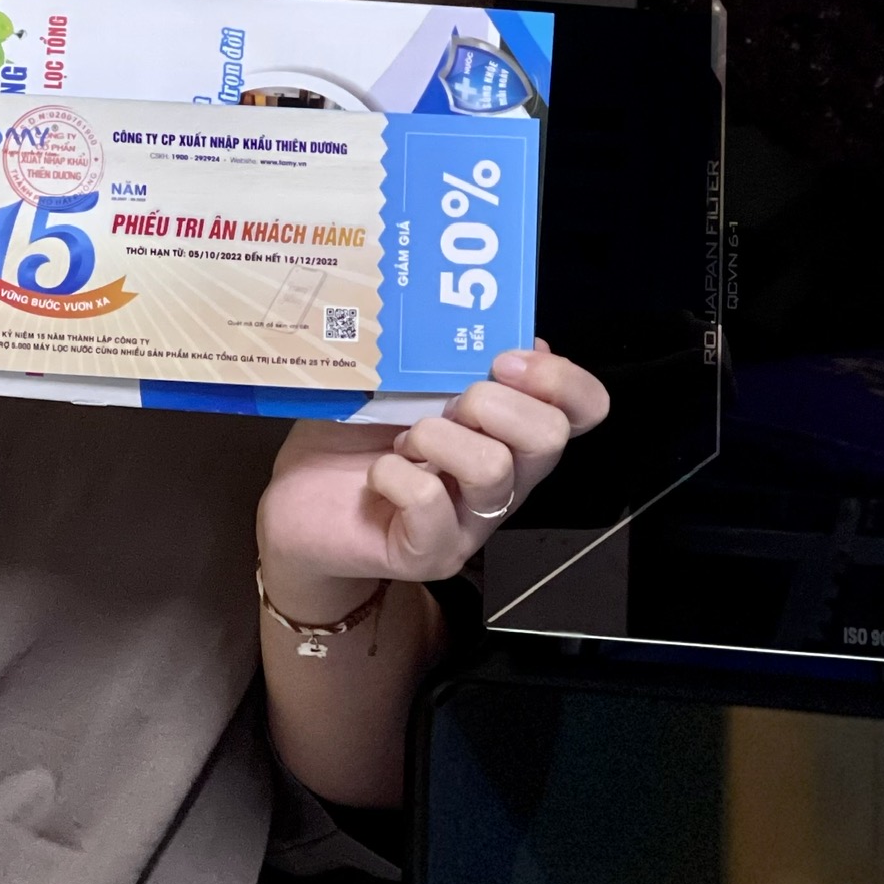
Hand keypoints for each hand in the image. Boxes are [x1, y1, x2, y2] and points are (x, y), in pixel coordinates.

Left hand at [255, 342, 608, 619]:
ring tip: (405, 440)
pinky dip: (396, 476)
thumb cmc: (354, 436)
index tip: (505, 358)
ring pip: (493, 470)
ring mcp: (472, 523)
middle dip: (495, 403)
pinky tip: (377, 474)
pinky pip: (430, 503)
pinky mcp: (430, 553)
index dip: (561, 379)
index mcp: (509, 432)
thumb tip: (504, 329)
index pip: (583, 409)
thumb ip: (450, 356)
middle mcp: (506, 480)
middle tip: (448, 402)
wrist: (300, 503)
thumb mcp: (400, 381)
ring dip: (439, 438)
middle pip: (550, 438)